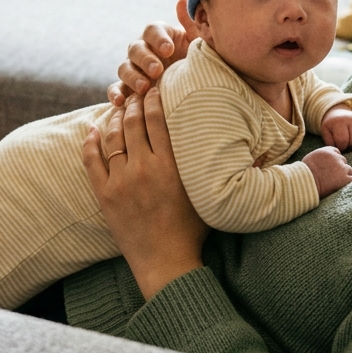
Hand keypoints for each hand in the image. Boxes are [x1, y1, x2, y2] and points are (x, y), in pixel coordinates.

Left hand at [83, 88, 208, 300]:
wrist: (166, 264)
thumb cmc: (192, 231)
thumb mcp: (209, 195)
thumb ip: (226, 170)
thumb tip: (261, 152)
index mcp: (170, 166)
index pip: (158, 119)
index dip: (154, 99)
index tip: (154, 88)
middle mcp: (144, 169)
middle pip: (133, 122)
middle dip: (134, 102)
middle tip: (135, 91)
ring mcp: (121, 182)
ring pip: (112, 136)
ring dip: (113, 117)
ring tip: (117, 106)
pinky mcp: (105, 195)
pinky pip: (91, 160)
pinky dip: (90, 141)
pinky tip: (92, 129)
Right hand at [108, 0, 198, 106]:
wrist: (196, 89)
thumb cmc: (198, 63)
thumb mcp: (200, 45)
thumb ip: (192, 24)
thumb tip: (182, 1)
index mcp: (160, 36)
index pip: (152, 30)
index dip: (158, 38)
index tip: (169, 49)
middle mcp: (143, 50)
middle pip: (136, 48)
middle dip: (145, 59)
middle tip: (158, 70)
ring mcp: (133, 69)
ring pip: (124, 68)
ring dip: (132, 76)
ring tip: (145, 87)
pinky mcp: (128, 89)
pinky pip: (116, 89)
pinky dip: (114, 94)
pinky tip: (120, 102)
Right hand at [303, 146, 351, 197]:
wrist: (306, 183)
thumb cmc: (305, 173)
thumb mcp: (311, 158)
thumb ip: (321, 156)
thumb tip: (324, 160)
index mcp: (327, 151)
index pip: (336, 152)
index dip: (334, 159)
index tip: (330, 166)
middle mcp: (336, 157)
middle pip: (343, 160)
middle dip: (339, 168)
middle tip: (332, 176)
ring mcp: (342, 168)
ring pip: (349, 170)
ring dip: (344, 175)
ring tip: (335, 182)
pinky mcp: (345, 178)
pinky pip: (351, 179)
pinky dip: (347, 182)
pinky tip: (340, 186)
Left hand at [321, 106, 351, 150]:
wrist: (338, 114)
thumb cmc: (333, 128)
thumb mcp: (327, 134)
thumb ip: (331, 143)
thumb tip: (340, 151)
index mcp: (338, 122)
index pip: (343, 141)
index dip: (341, 147)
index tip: (340, 145)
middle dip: (351, 145)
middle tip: (348, 142)